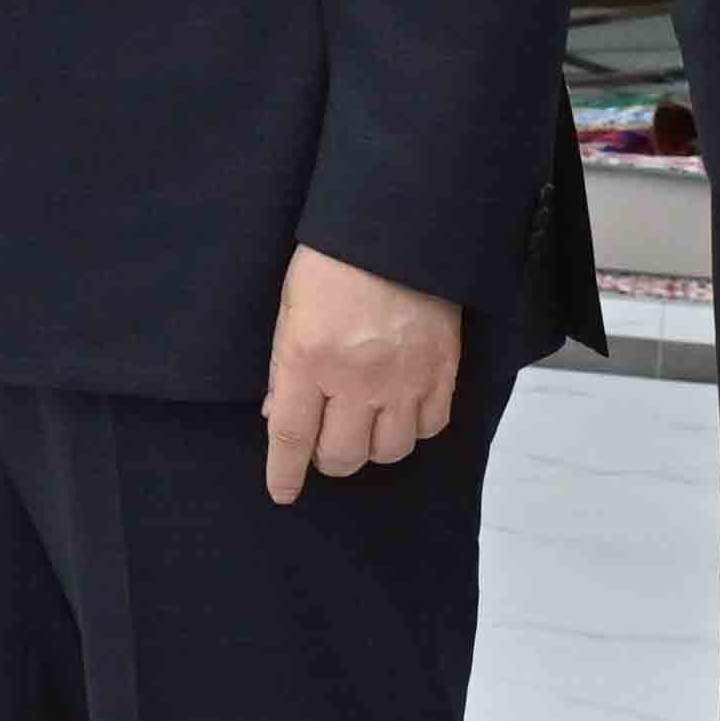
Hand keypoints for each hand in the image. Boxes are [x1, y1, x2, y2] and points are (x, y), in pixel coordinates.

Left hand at [263, 245, 461, 504]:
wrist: (399, 227)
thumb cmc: (334, 262)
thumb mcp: (290, 309)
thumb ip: (283, 368)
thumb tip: (277, 415)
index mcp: (307, 358)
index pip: (291, 437)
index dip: (284, 474)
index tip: (283, 493)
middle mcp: (356, 376)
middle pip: (342, 456)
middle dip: (328, 460)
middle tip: (326, 444)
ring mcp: (404, 376)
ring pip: (389, 450)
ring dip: (372, 447)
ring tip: (365, 424)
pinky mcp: (442, 370)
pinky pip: (430, 427)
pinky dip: (414, 429)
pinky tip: (401, 410)